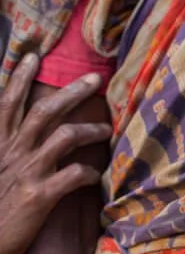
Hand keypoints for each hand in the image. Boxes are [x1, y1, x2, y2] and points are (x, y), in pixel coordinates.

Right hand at [0, 56, 107, 253]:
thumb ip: (9, 148)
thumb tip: (27, 129)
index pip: (6, 104)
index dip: (18, 78)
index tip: (33, 56)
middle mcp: (11, 154)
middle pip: (43, 111)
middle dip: (71, 92)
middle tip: (95, 78)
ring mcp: (25, 174)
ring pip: (64, 137)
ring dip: (90, 130)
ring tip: (107, 131)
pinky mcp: (39, 197)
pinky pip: (73, 175)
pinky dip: (89, 172)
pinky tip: (95, 176)